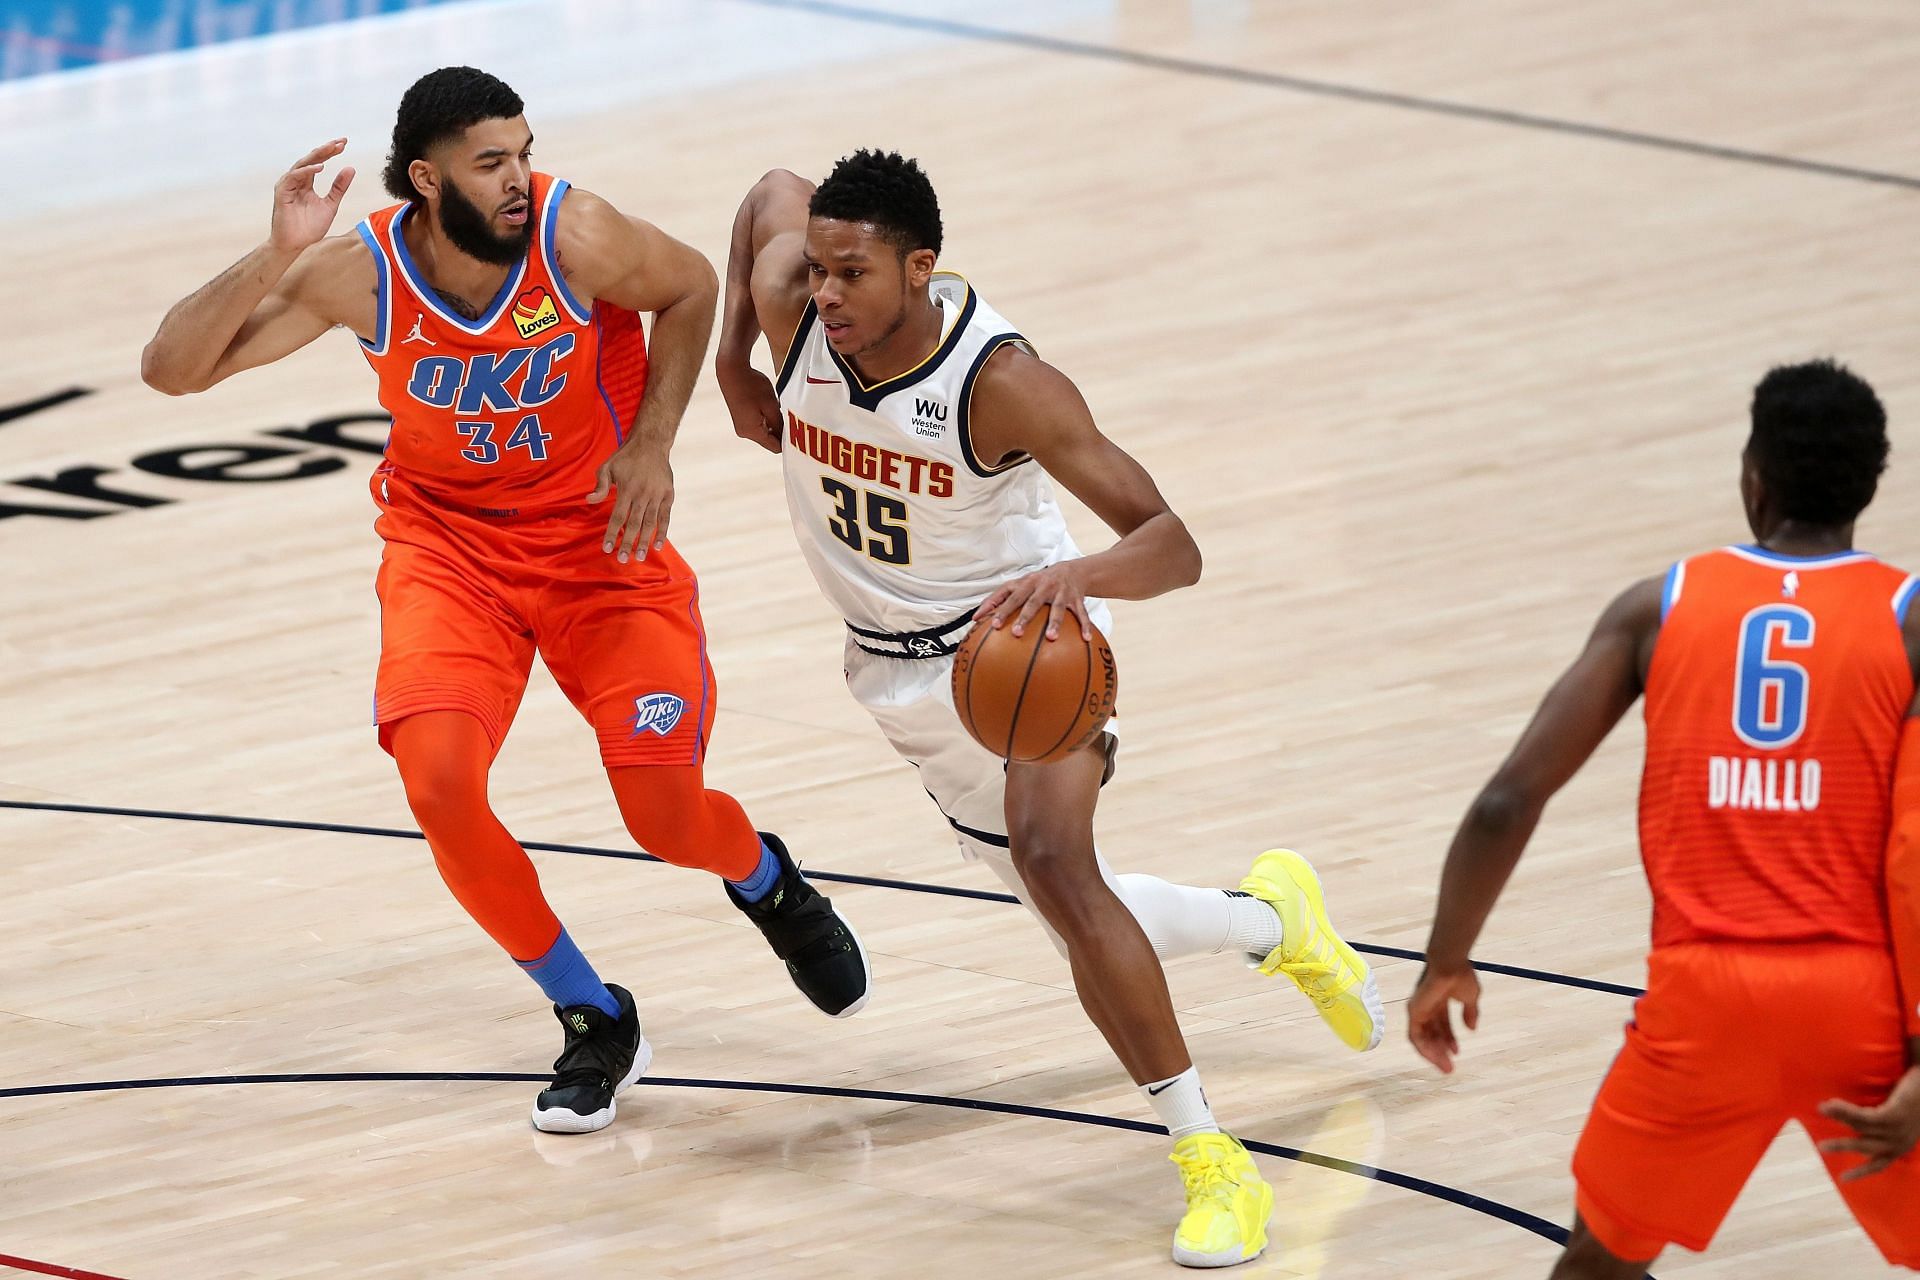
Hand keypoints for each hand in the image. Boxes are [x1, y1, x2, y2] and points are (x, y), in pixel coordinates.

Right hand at [271, 139, 354, 254]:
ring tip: (332, 148)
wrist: (296, 245)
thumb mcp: (330, 204)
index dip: (330, 152)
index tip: (345, 143)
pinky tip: (320, 167)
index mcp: (306, 182)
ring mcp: (287, 185)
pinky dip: (307, 171)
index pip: (319, 162)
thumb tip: (351, 168)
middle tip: (341, 141)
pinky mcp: (282, 193)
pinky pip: (294, 178)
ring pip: (302, 165)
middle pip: (311, 159)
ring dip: (317, 156)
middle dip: (326, 149)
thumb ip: (339, 187)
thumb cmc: (310, 227)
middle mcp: (295, 180)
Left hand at [589, 437, 672, 561]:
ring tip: (640, 557)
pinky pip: (666, 517)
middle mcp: (643, 494)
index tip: (607, 548)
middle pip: (635, 523)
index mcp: (627, 489)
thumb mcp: (608, 467)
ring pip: (651, 523)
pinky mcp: (668, 495)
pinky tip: (658, 545)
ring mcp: (658, 495)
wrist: (652, 443)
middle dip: (628, 543)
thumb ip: (600, 485)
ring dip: (645, 541)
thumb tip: (589, 500)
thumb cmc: (625, 457)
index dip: (613, 533)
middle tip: (622, 560)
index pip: (618, 516)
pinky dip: (663, 532)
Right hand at [717, 361, 782, 452]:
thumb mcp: (771, 405)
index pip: (775, 447)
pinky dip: (765, 419)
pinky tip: (768, 406)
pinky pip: (757, 425)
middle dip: (780, 432)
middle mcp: (744, 433)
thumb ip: (779, 423)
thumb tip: (786, 436)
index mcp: (752, 432)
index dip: (788, 443)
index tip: (798, 433)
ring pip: (763, 432)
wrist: (731, 370)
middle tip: (791, 418)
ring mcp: (741, 426)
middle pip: (769, 441)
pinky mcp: (740, 419)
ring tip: (778, 408)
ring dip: (773, 424)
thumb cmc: (752, 386)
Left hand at [974, 562, 1092, 640]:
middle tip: (1016, 633)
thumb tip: (974, 619)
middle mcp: (1043, 586)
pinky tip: (1085, 639)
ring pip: (1057, 608)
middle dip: (1024, 617)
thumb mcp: (1019, 585)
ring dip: (1054, 623)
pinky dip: (1084, 625)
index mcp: (1027, 583)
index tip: (992, 625)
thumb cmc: (1038, 583)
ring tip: (1051, 638)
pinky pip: (1081, 613)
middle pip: (1032, 602)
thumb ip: (998, 600)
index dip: (1001, 609)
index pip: (1010, 596)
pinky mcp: (1076, 598)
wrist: (1072, 570)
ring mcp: (1060, 592)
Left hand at [1408, 963, 1480, 1073]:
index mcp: (1439, 1000)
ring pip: (1422, 1038)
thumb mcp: (1470, 997)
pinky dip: (1424, 1048)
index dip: (1449, 1039)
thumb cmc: (1460, 976)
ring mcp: (1418, 1009)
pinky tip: (1436, 1058)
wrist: (1450, 966)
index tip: (1457, 1052)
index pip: (1441, 1024)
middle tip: (1450, 1067)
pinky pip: (1415, 1036)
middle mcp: (1426, 1005)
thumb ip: (1470, 1012)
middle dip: (1441, 1050)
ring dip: (1433, 1053)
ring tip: (1446, 1067)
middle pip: (1431, 1033)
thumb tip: (1472, 1028)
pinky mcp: (1413, 1012)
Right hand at [1818, 1067, 1919, 1179]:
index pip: (1879, 1164)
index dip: (1860, 1172)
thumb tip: (1856, 1123)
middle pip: (1864, 1147)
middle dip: (1841, 1146)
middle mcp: (1899, 1142)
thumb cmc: (1915, 1095)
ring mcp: (1897, 1130)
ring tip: (1820, 1109)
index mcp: (1901, 1145)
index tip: (1842, 1180)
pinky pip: (1863, 1116)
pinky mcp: (1893, 1117)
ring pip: (1860, 1126)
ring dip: (1838, 1117)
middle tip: (1820, 1147)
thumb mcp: (1901, 1117)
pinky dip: (1844, 1111)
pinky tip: (1831, 1104)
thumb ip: (1883, 1124)